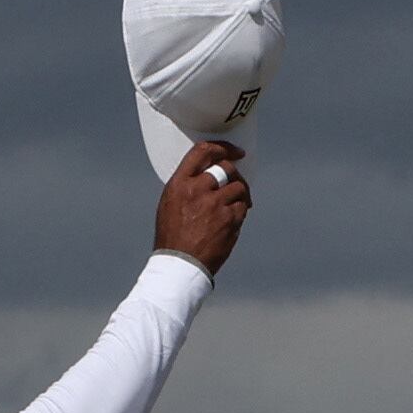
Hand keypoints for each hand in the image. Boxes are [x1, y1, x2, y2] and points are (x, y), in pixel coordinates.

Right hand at [153, 140, 250, 275]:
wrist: (180, 264)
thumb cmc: (173, 236)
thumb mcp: (170, 203)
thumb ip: (187, 185)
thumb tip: (209, 173)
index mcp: (179, 183)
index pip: (203, 151)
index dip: (223, 147)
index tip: (235, 151)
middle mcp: (197, 190)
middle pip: (225, 167)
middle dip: (235, 172)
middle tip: (238, 179)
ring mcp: (214, 205)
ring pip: (238, 186)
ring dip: (242, 192)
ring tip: (241, 201)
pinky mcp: (229, 220)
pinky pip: (242, 207)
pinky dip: (242, 209)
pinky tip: (236, 216)